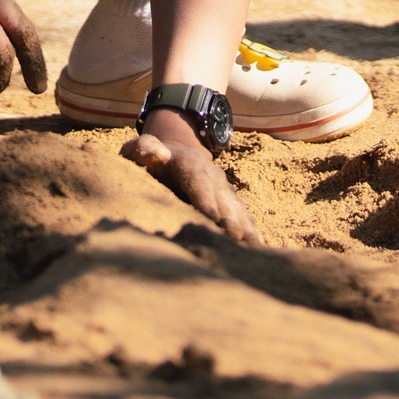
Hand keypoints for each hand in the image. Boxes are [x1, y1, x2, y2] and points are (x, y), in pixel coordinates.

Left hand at [125, 111, 266, 243]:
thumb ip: (142, 149)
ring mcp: (223, 190)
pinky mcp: (230, 204)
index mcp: (188, 163)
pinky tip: (261, 249)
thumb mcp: (137, 151)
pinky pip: (244, 218)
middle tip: (235, 236)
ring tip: (254, 247)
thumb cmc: (149, 160)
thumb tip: (158, 154)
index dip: (205, 197)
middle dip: (229, 217)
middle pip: (222, 197)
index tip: (213, 216)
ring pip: (237, 209)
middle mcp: (211, 176)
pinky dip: (253, 232)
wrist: (173, 155)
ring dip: (246, 227)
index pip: (196, 179)